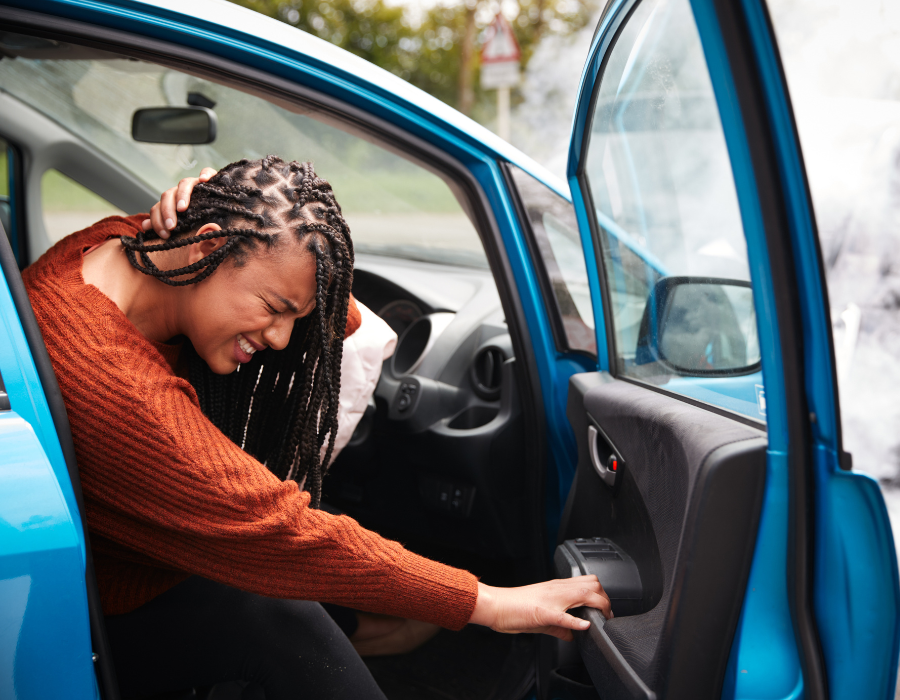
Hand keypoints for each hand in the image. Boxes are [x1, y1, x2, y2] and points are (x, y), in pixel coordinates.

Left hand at [142, 167, 217, 237]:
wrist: (222, 208)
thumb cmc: (199, 221)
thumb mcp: (181, 226)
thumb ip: (162, 223)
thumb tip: (145, 226)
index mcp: (171, 202)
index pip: (158, 207)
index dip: (157, 220)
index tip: (164, 234)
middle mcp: (180, 191)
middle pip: (168, 195)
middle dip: (167, 211)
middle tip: (171, 227)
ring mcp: (195, 184)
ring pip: (184, 184)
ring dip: (182, 196)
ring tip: (182, 208)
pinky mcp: (211, 179)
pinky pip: (208, 172)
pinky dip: (205, 174)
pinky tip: (204, 180)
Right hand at [469, 575, 611, 640]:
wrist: (496, 605)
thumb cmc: (515, 608)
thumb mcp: (543, 618)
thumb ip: (561, 627)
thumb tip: (574, 635)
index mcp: (557, 588)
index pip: (589, 582)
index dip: (603, 595)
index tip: (606, 611)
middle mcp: (557, 589)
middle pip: (593, 584)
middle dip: (605, 600)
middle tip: (606, 616)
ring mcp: (551, 599)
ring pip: (583, 592)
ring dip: (597, 605)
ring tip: (600, 619)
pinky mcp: (543, 612)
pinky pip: (562, 615)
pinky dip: (575, 621)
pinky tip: (582, 627)